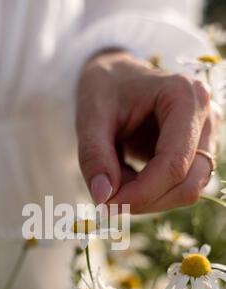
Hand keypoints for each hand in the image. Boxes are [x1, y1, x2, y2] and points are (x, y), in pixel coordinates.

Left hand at [76, 51, 221, 212]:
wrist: (116, 75)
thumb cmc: (104, 88)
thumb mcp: (90, 116)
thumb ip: (94, 156)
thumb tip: (104, 198)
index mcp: (184, 97)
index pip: (174, 164)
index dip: (142, 193)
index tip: (106, 205)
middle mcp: (205, 117)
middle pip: (188, 184)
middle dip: (146, 200)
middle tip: (108, 201)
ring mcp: (206, 136)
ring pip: (187, 190)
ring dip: (148, 199)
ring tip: (115, 181)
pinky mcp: (198, 151)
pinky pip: (180, 187)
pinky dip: (151, 193)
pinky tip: (127, 178)